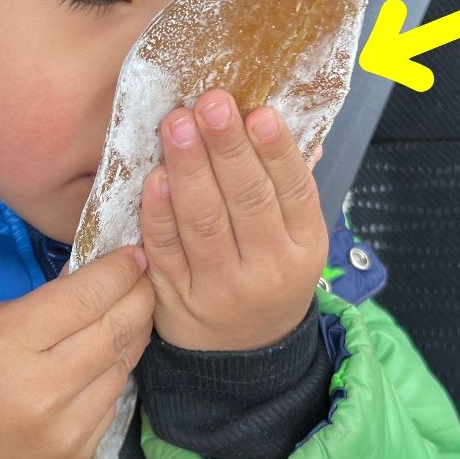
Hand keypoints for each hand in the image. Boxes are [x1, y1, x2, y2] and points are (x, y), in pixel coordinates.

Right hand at [0, 246, 154, 458]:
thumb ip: (36, 301)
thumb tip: (88, 274)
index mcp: (8, 342)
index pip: (86, 296)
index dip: (119, 270)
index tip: (134, 255)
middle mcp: (43, 386)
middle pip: (116, 328)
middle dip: (140, 295)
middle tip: (145, 278)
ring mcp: (65, 426)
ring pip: (123, 365)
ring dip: (133, 334)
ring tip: (131, 313)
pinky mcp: (78, 453)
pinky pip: (112, 401)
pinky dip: (115, 374)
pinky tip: (107, 359)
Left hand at [139, 88, 325, 350]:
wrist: (242, 355)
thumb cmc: (268, 276)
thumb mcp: (296, 240)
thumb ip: (287, 187)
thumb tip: (281, 122)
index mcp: (305, 247)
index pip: (294, 192)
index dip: (277, 152)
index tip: (260, 113)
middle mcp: (267, 270)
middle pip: (247, 202)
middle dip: (227, 148)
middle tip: (211, 103)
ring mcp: (220, 287)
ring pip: (204, 222)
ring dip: (189, 168)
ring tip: (178, 124)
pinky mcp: (177, 298)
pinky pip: (166, 249)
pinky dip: (158, 212)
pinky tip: (154, 177)